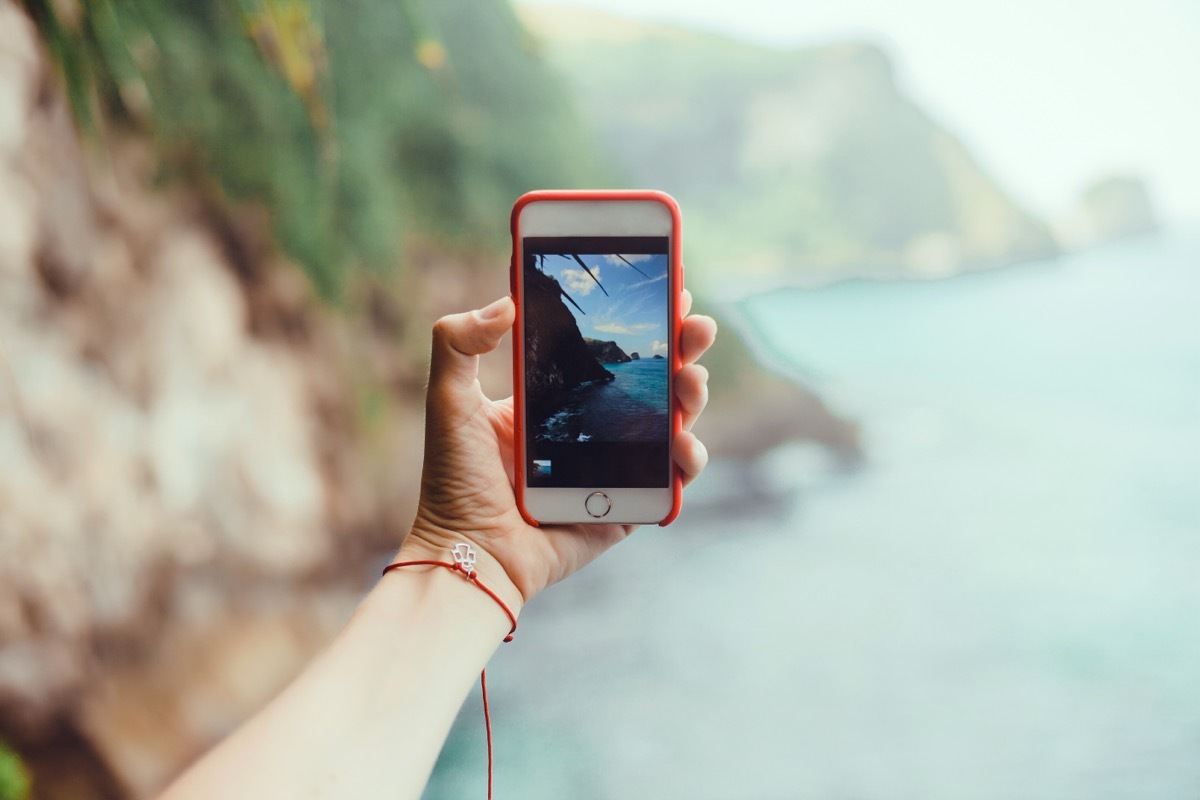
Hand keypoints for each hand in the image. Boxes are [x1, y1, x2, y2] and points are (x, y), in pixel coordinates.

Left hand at [399, 290, 716, 612]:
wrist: (470, 554)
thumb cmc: (454, 482)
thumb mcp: (449, 402)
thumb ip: (458, 343)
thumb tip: (506, 301)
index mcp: (555, 399)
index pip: (608, 349)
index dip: (644, 321)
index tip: (670, 290)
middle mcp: (590, 428)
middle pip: (651, 380)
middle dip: (684, 349)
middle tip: (697, 327)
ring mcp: (613, 467)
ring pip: (671, 424)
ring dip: (692, 397)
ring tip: (691, 382)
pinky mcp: (627, 506)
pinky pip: (670, 481)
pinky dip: (687, 461)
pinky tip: (685, 444)